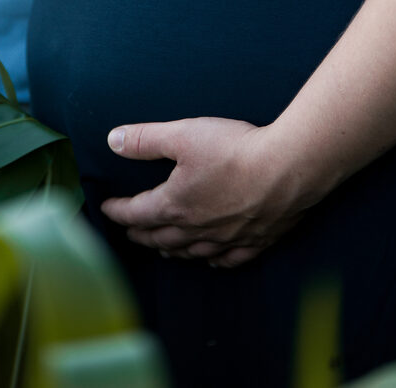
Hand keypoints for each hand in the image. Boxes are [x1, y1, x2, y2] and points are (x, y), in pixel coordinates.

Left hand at [101, 117, 307, 266]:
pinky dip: (213, 259)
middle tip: (129, 231)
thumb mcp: (183, 135)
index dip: (118, 211)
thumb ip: (145, 139)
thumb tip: (112, 140)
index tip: (106, 208)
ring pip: (191, 252)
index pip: (136, 213)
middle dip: (141, 234)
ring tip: (162, 248)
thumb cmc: (235, 150)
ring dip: (172, 250)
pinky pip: (228, 258)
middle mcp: (197, 229)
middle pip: (161, 237)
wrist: (289, 169)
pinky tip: (211, 258)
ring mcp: (227, 238)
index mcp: (175, 205)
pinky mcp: (255, 240)